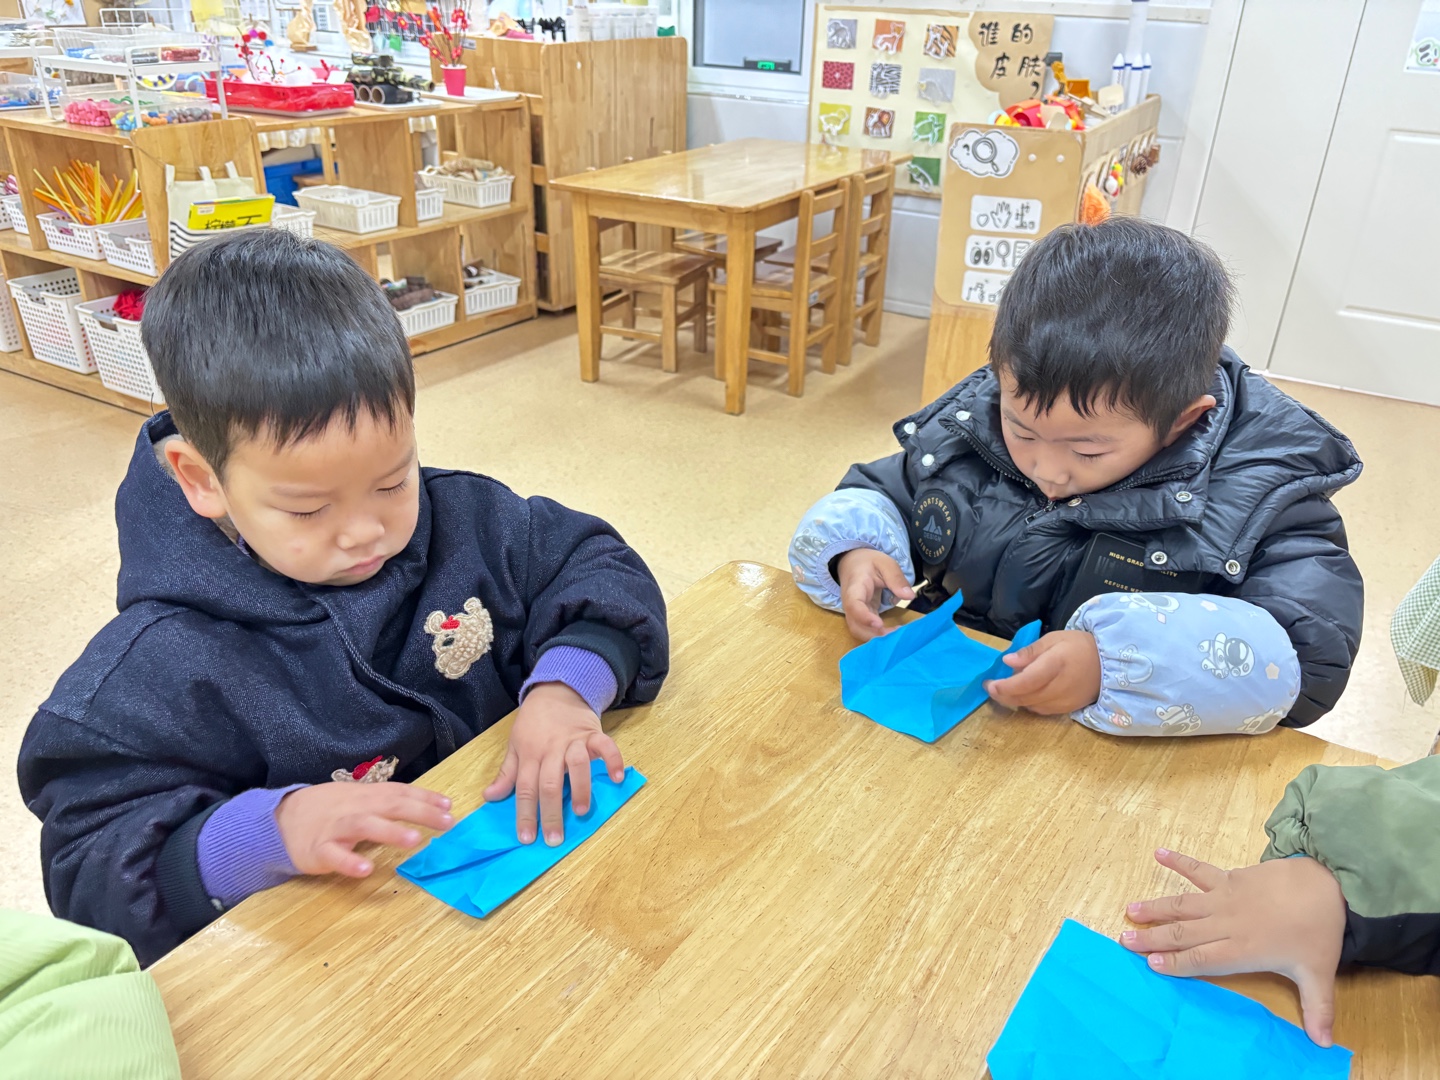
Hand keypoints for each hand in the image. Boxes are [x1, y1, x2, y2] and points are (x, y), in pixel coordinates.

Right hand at [276, 782, 452, 876]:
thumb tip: (428, 804)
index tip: (450, 806)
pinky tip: (366, 870)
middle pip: (390, 805)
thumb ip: (388, 801)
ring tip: (414, 840)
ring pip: (365, 826)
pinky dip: (350, 862)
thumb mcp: (359, 798)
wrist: (282, 820)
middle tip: (448, 822)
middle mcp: (355, 808)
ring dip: (390, 833)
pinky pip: (335, 857)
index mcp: (367, 794)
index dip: (425, 798)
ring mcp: (336, 828)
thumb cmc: (329, 810)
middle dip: (420, 813)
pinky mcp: (319, 850)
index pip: (400, 792)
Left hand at [484, 682, 623, 846]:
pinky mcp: (592, 733)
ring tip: (581, 812)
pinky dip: (612, 760)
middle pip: (548, 783)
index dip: (525, 814)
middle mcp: (550, 750)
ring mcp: (572, 741)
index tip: (527, 838)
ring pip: (575, 765)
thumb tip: (490, 797)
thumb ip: (506, 773)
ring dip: (579, 789)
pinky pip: (604, 746)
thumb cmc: (533, 722)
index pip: (524, 789)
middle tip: (554, 838)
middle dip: (550, 813)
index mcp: (529, 755)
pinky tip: (616, 778)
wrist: (556, 689)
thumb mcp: (515, 745)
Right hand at [836, 548, 914, 640]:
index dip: (864, 617)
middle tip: (896, 634)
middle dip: (873, 634)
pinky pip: (866, 630)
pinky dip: (879, 635)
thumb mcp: (884, 563)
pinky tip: (894, 633)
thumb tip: (909, 596)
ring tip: (897, 634)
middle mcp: (850, 603)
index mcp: (855, 587)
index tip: (879, 624)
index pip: (854, 605)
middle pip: (855, 625)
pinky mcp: (861, 616)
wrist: (851, 563)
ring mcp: (854, 612)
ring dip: (877, 637)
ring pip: (859, 631)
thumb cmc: (867, 562)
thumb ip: (896, 578)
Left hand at [984, 630, 1100, 714]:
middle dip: (1004, 694)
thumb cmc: (1078, 646)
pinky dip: (1029, 703)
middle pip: (1025, 697)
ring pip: (1031, 706)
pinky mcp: (1067, 710)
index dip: (1005, 686)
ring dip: (1015, 699)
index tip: (989, 684)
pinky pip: (1041, 711)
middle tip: (991, 687)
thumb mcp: (1054, 639)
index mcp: (1056, 664)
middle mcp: (1060, 687)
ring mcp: (1064, 701)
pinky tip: (1025, 694)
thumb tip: (1007, 661)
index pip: (1026, 681)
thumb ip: (1030, 652)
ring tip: (1007, 687)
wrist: (1109, 664)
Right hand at [1121, 848, 1345, 1046]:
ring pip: (1183, 904)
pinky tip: (1159, 853)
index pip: (1201, 960)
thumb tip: (1324, 1044)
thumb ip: (1317, 1008)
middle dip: (1153, 938)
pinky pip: (1199, 869)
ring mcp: (1225, 898)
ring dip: (1156, 908)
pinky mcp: (1229, 878)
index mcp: (1242, 949)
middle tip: (1125, 940)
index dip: (1175, 963)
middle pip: (1183, 933)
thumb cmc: (1319, 933)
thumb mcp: (1318, 974)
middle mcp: (1226, 924)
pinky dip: (1179, 861)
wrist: (1325, 887)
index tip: (1151, 964)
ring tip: (1131, 910)